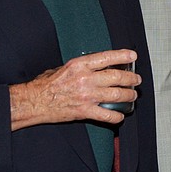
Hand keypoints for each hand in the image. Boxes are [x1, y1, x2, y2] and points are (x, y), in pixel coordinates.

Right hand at [9, 49, 139, 129]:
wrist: (34, 101)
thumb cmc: (46, 84)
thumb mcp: (64, 67)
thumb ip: (81, 67)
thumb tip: (96, 65)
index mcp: (80, 65)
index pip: (107, 57)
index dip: (123, 56)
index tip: (132, 56)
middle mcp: (86, 79)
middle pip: (117, 77)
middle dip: (131, 78)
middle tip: (136, 80)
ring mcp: (87, 96)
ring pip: (116, 95)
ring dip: (128, 95)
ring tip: (132, 96)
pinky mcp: (85, 111)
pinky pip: (107, 115)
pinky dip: (117, 116)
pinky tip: (120, 115)